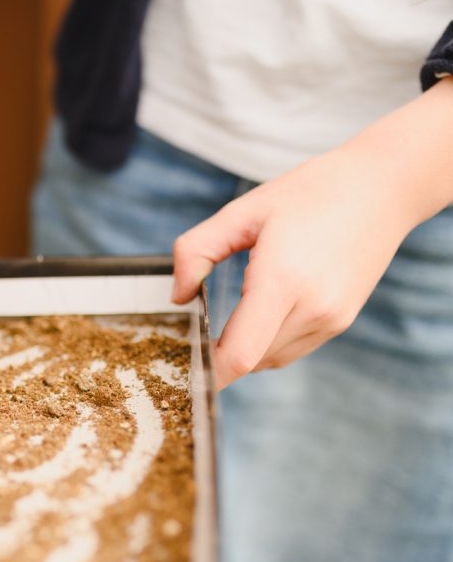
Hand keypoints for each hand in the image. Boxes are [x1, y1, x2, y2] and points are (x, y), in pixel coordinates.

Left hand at [171, 80, 452, 387]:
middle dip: (218, 357)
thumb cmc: (309, 193)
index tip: (182, 368)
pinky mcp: (341, 321)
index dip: (208, 373)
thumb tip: (178, 297)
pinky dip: (266, 343)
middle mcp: (312, 308)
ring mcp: (331, 319)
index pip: (240, 354)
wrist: (382, 188)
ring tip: (221, 325)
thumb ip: (196, 251)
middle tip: (189, 338)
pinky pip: (291, 349)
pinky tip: (257, 316)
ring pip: (270, 359)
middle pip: (250, 361)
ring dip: (242, 350)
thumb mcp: (241, 211)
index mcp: (283, 280)